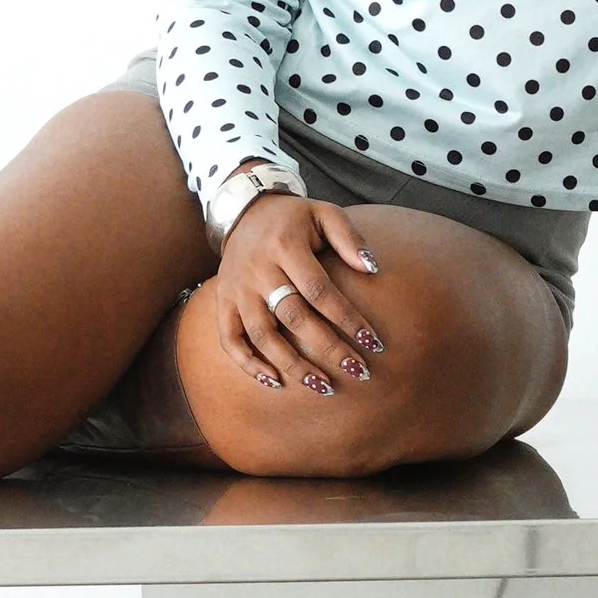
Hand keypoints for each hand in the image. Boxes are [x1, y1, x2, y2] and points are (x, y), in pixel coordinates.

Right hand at [214, 193, 385, 393]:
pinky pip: (230, 340)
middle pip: (294, 317)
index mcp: (285, 247)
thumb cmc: (294, 219)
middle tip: (357, 371)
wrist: (244, 211)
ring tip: (323, 387)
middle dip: (328, 348)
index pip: (320, 291)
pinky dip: (248, 365)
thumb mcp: (324, 212)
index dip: (347, 319)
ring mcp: (237, 289)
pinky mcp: (223, 302)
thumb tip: (373, 269)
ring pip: (262, 335)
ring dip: (292, 365)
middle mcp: (258, 270)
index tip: (375, 343)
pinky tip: (275, 382)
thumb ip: (349, 238)